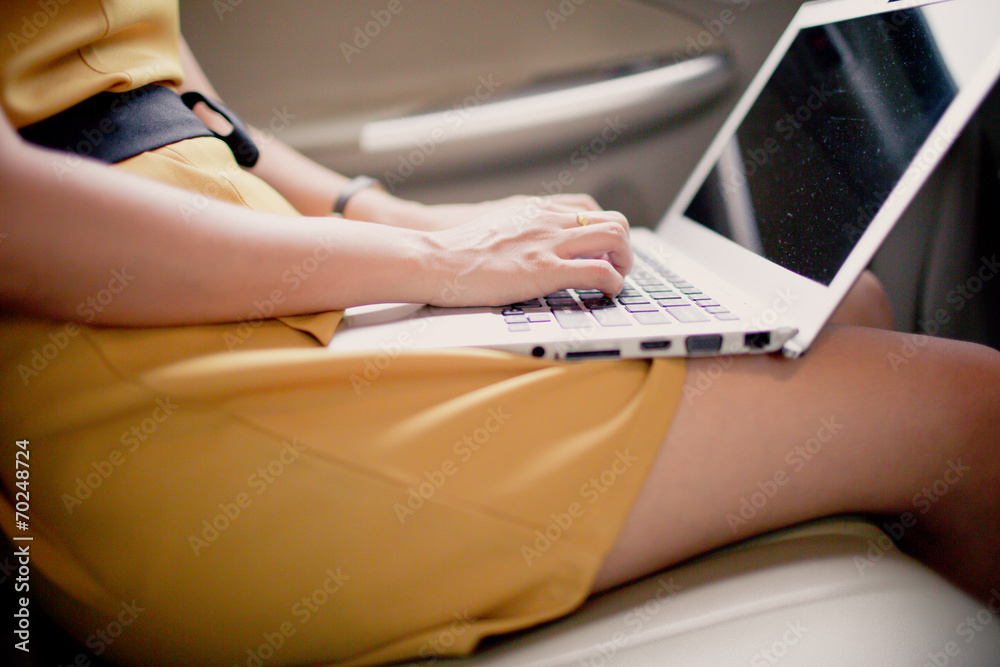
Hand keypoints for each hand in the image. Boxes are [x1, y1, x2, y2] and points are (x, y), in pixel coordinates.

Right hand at [418, 197, 631, 306]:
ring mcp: (549, 243)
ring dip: (624, 264)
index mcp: (536, 211)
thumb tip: (528, 251)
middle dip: (623, 249)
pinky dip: (612, 284)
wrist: (434, 259)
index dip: (605, 232)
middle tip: (615, 270)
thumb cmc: (456, 253)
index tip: (601, 253)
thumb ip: (520, 234)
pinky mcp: (545, 269)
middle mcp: (549, 220)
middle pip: (613, 221)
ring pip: (615, 239)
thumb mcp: (496, 230)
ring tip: (614, 283)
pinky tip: (605, 294)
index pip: (591, 210)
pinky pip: (598, 271)